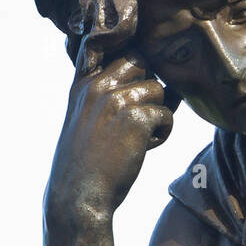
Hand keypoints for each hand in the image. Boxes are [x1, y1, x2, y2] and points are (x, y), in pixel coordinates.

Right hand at [45, 49, 173, 230]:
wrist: (78, 196)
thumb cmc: (85, 164)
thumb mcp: (82, 119)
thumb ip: (102, 96)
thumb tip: (145, 81)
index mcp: (83, 84)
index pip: (110, 49)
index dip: (130, 61)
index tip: (133, 78)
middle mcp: (98, 86)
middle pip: (141, 62)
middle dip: (148, 87)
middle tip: (142, 115)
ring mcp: (117, 100)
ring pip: (158, 90)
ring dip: (157, 114)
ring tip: (142, 137)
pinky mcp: (137, 119)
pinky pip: (167, 115)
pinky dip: (163, 133)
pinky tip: (145, 148)